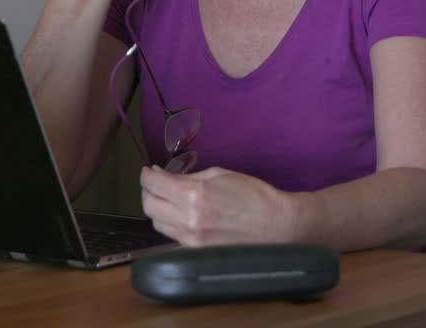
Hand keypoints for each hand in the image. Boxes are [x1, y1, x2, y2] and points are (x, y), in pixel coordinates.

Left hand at [139, 165, 300, 246]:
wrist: (279, 226)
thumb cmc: (254, 195)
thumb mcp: (220, 175)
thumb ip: (188, 177)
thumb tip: (165, 176)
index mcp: (193, 195)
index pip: (153, 184)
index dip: (146, 175)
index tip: (149, 171)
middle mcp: (187, 220)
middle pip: (149, 206)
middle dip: (148, 191)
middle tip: (156, 183)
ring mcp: (191, 240)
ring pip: (158, 224)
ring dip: (158, 209)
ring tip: (169, 199)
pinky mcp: (197, 253)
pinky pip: (173, 237)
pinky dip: (172, 224)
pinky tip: (182, 216)